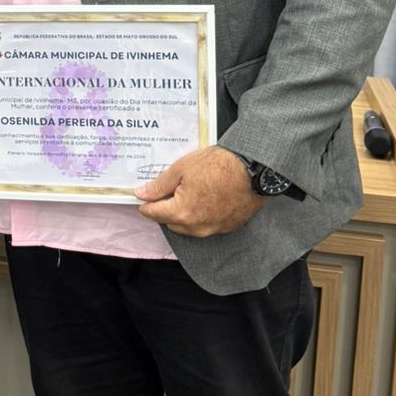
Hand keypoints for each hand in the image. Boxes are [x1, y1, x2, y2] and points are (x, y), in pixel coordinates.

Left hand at [134, 146, 261, 238]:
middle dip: (165, 208)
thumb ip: (159, 185)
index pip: (153, 213)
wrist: (254, 170)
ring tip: (188, 193)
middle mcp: (196, 227)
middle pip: (170, 222)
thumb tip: (141, 194)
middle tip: (169, 190)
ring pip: (188, 227)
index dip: (145, 203)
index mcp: (181, 213)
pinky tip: (206, 199)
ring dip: (183, 215)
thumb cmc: (218, 166)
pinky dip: (201, 216)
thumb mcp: (182, 169)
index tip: (143, 196)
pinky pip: (206, 226)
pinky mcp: (228, 227)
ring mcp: (213, 229)